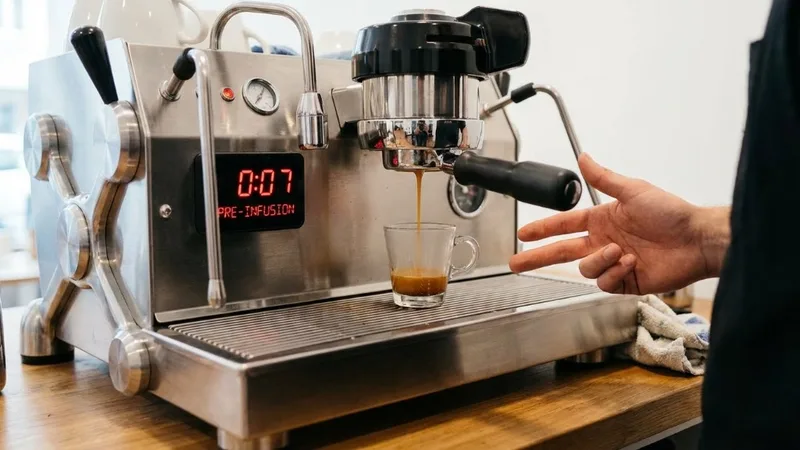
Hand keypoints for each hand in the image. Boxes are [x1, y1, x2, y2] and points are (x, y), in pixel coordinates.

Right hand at [509, 154, 727, 294]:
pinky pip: (605, 282)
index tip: (523, 233)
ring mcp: (614, 263)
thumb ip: (604, 178)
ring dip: (600, 260)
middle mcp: (604, 242)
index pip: (564, 226)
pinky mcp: (626, 282)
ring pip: (586, 268)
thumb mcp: (634, 190)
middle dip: (537, 257)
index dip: (542, 229)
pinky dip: (615, 272)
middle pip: (561, 253)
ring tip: (621, 252)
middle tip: (516, 263)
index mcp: (602, 221)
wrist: (696, 240)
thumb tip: (583, 158)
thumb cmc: (671, 214)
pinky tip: (631, 263)